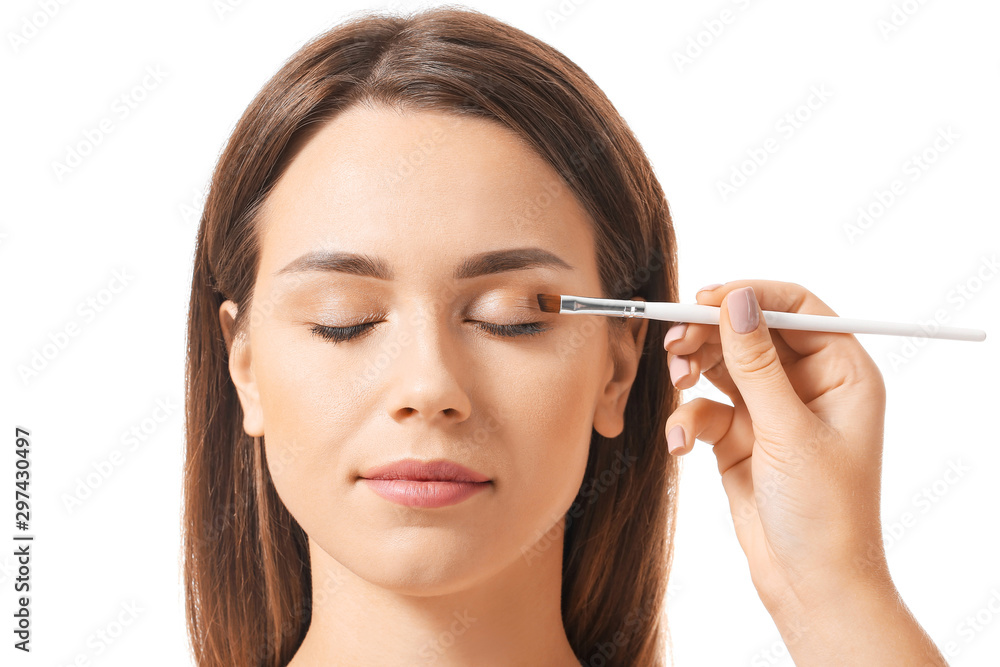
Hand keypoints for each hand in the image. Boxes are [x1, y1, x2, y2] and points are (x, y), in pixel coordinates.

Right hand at [662, 280, 891, 608]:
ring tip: (677, 383)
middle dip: (709, 335)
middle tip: (673, 344)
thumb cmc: (825, 513)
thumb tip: (736, 300)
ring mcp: (770, 411)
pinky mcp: (739, 438)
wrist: (810, 586)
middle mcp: (807, 385)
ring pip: (721, 367)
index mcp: (841, 372)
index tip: (702, 300)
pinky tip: (681, 446)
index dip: (748, 296)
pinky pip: (704, 410)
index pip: (795, 307)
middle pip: (749, 332)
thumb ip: (756, 363)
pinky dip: (687, 421)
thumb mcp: (788, 431)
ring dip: (693, 372)